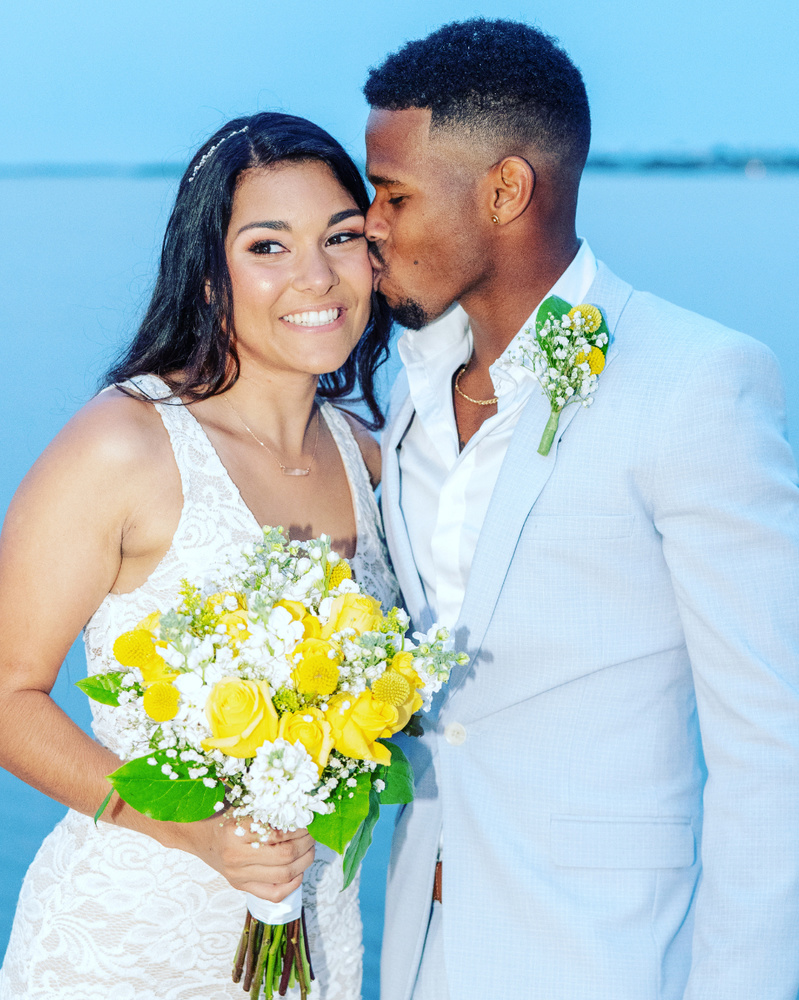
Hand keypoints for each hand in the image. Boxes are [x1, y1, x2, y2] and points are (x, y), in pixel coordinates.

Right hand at [170, 814, 315, 902]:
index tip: (308, 820)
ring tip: (310, 849)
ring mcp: (239, 875)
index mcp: (237, 831)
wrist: (197, 835)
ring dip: (304, 862)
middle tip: (313, 834)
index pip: (278, 833)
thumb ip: (268, 811)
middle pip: (285, 855)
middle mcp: (237, 856)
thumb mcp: (243, 806)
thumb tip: (301, 810)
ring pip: (283, 875)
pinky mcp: (241, 886)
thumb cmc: (223, 816)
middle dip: (306, 844)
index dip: (299, 827)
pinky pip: (273, 894)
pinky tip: (299, 871)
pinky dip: (292, 885)